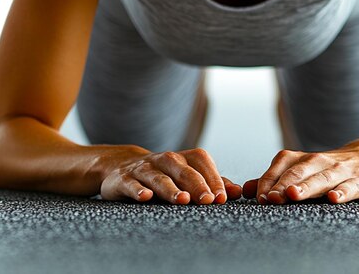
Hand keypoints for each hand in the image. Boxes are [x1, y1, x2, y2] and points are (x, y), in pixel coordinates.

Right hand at [99, 146, 242, 204]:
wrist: (120, 166)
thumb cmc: (163, 175)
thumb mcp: (186, 175)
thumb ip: (211, 183)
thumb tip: (237, 192)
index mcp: (183, 157)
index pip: (201, 162)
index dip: (212, 178)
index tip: (222, 198)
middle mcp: (165, 159)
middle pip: (184, 170)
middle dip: (197, 185)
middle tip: (208, 201)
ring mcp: (144, 168)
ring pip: (159, 177)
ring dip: (171, 188)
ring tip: (182, 200)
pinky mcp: (125, 179)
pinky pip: (132, 183)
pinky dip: (138, 189)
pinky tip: (145, 196)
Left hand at [242, 138, 358, 203]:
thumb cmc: (331, 168)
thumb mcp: (305, 170)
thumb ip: (276, 180)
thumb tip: (246, 190)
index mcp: (304, 159)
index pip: (281, 166)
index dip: (269, 181)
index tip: (258, 198)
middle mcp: (320, 161)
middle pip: (298, 172)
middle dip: (283, 185)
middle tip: (270, 198)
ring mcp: (341, 170)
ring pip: (322, 178)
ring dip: (307, 187)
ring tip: (293, 195)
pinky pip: (351, 187)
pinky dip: (342, 192)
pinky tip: (333, 199)